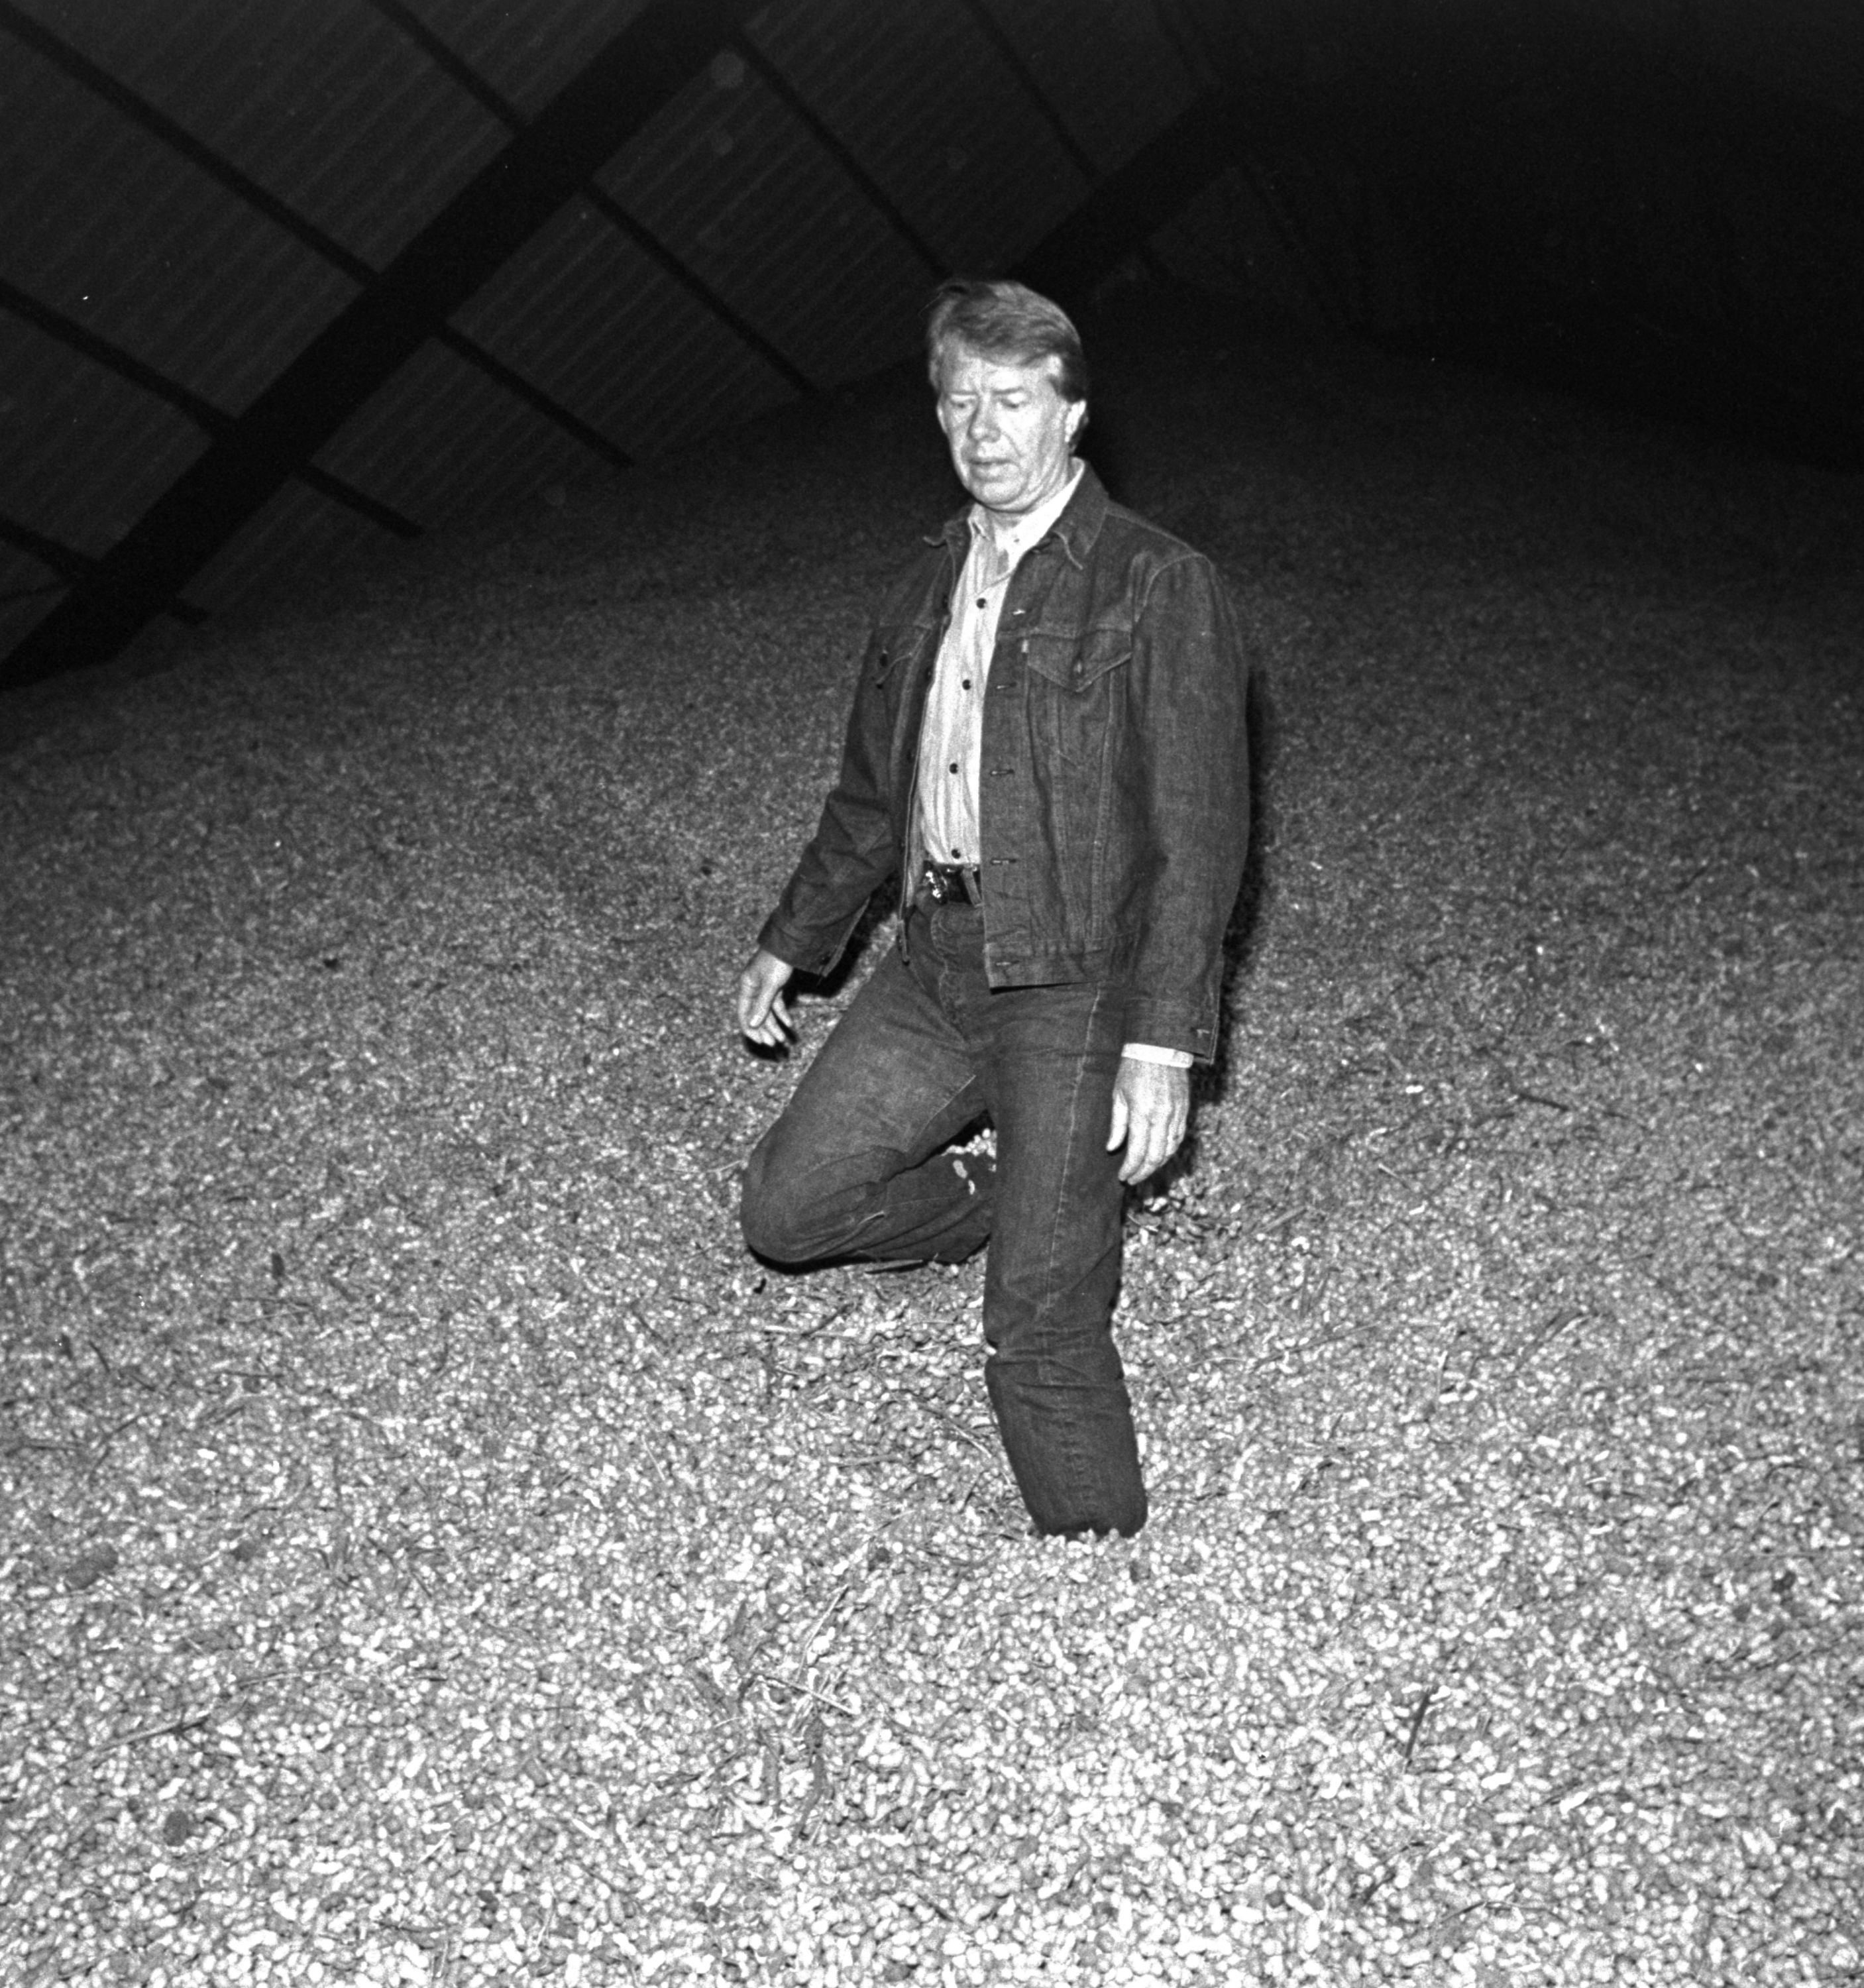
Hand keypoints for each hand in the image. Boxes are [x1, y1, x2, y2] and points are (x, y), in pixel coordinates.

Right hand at [737, 947, 796, 1047]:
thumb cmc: (777, 961)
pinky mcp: (776, 986)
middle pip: (756, 1014)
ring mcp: (765, 988)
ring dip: (774, 1025)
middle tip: (773, 1044)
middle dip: (764, 1030)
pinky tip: (789, 1024)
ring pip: (767, 1011)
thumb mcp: (770, 985)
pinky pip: (777, 1004)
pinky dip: (782, 1014)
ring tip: (783, 1039)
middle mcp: (753, 988)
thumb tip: (752, 1025)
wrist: (791, 945)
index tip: (758, 1041)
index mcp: (746, 987)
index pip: (743, 1013)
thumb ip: (762, 1005)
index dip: (749, 1028)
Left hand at [1107, 1057, 1190, 1185]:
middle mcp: (1162, 1117)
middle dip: (1144, 1172)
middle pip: (1156, 1157)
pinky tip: (1160, 1155)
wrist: (1159, 1048)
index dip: (1130, 1168)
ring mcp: (1176, 1114)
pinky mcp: (1184, 1110)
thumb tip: (1113, 1148)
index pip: (1138, 1152)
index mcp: (1142, 1113)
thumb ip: (1117, 1125)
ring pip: (1170, 1149)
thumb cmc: (1133, 1069)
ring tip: (1144, 1170)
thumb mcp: (1118, 1095)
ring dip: (1157, 1164)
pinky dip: (1169, 1150)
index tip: (1123, 1176)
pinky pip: (1178, 1137)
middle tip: (1133, 1179)